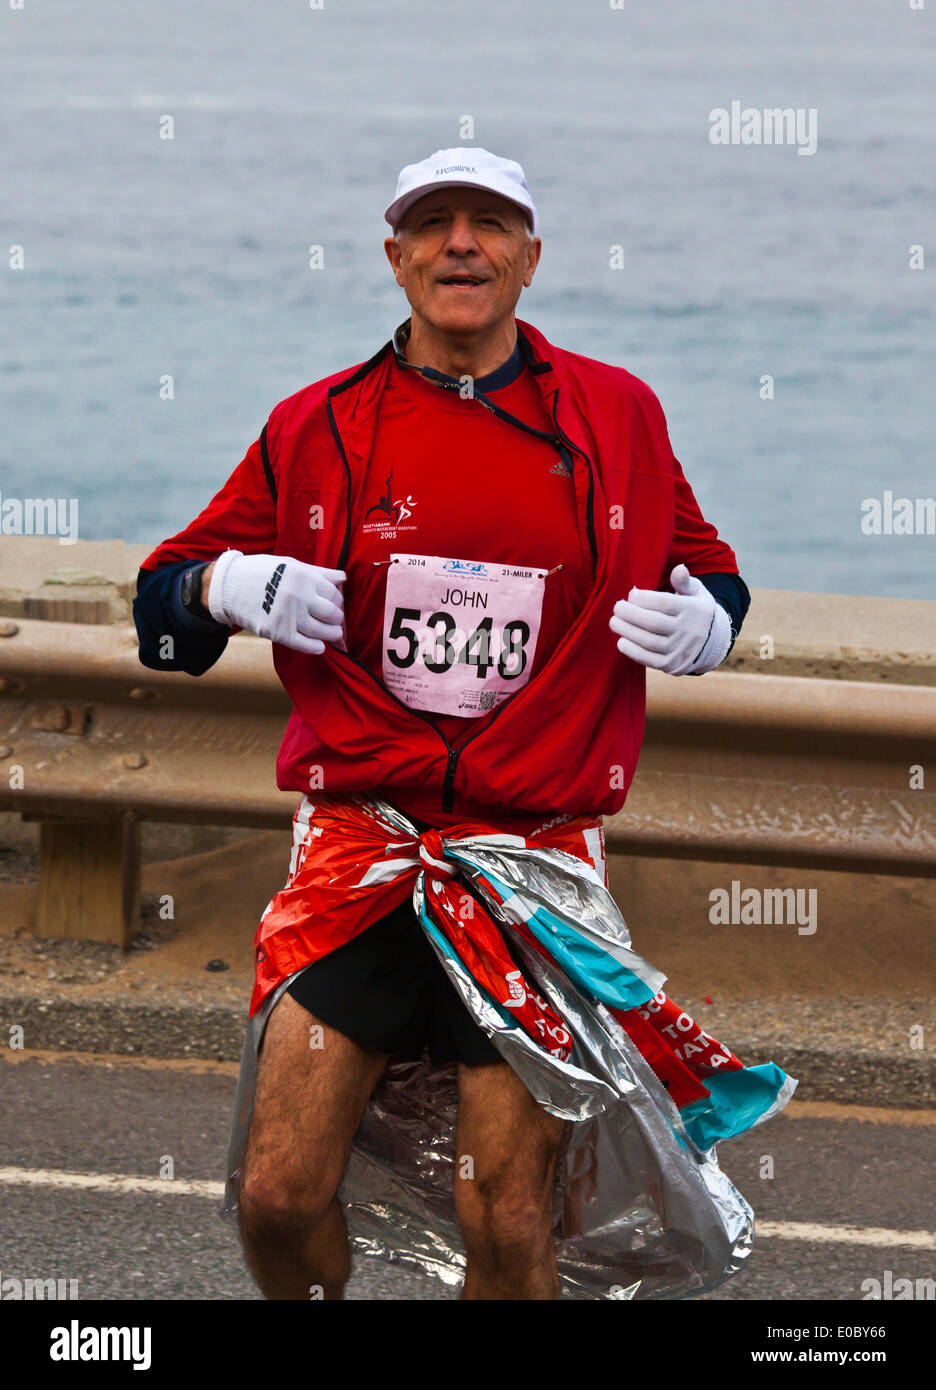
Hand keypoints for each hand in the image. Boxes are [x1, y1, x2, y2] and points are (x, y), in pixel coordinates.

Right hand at [207, 550, 345, 655]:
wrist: (229, 586)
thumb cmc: (262, 573)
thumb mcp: (291, 565)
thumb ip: (319, 572)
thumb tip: (343, 578)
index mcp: (304, 576)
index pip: (334, 594)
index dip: (337, 601)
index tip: (334, 604)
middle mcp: (299, 596)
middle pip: (332, 613)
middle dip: (336, 618)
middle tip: (335, 620)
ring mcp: (289, 616)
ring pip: (323, 631)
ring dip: (332, 634)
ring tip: (333, 633)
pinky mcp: (278, 632)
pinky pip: (306, 645)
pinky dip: (316, 647)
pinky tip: (319, 645)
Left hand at [609, 563, 731, 674]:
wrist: (711, 642)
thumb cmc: (695, 610)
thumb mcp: (696, 593)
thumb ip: (684, 582)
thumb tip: (679, 568)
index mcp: (695, 610)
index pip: (664, 603)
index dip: (643, 598)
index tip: (631, 594)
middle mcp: (689, 631)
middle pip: (653, 622)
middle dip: (630, 614)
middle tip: (617, 607)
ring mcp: (681, 650)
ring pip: (648, 641)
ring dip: (626, 631)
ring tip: (614, 621)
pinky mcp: (672, 665)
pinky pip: (648, 659)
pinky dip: (632, 651)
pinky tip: (622, 640)